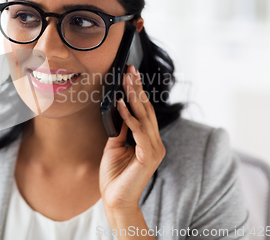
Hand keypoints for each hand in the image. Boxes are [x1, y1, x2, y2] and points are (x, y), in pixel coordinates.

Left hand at [99, 64, 165, 212]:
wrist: (115, 200)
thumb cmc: (114, 177)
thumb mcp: (115, 147)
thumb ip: (121, 130)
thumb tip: (119, 109)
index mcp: (149, 141)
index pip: (145, 111)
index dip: (138, 92)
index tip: (131, 75)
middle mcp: (155, 143)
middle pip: (147, 109)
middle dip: (137, 87)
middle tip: (130, 69)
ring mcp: (154, 149)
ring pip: (144, 116)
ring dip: (134, 96)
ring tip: (126, 79)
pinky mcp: (148, 156)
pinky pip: (138, 130)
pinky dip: (128, 116)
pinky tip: (120, 103)